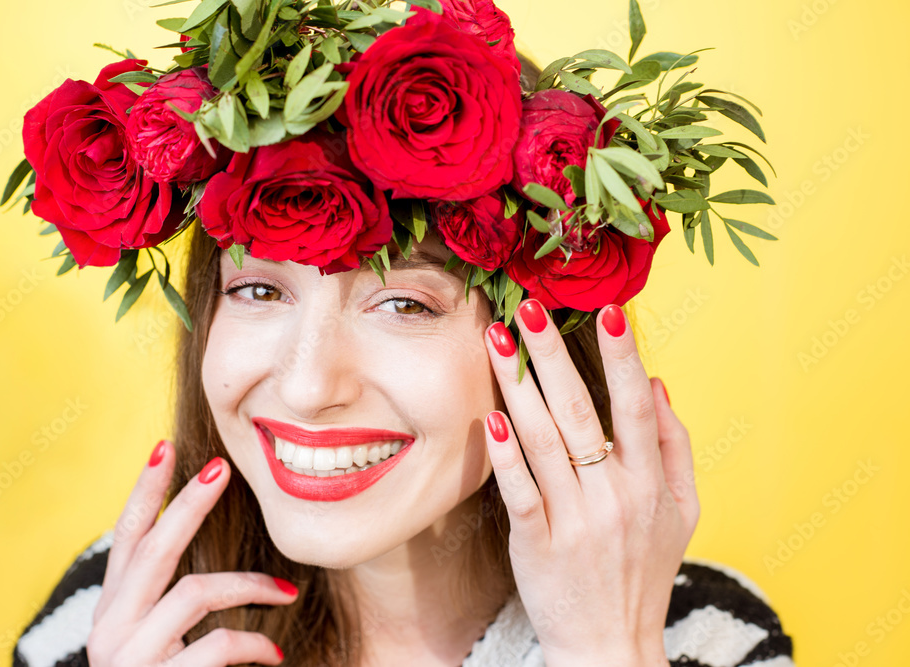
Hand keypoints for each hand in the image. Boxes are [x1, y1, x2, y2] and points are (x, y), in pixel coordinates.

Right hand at [87, 441, 294, 665]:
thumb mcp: (155, 641)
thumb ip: (168, 601)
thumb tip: (196, 550)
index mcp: (114, 613)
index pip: (125, 540)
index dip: (143, 493)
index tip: (164, 447)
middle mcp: (110, 631)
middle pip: (151, 550)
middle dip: (188, 504)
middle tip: (222, 466)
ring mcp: (130, 659)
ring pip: (191, 593)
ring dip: (248, 587)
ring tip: (285, 592)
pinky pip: (215, 648)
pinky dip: (251, 644)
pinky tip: (273, 652)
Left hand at [482, 300, 698, 666]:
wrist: (611, 644)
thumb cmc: (645, 572)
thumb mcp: (683, 512)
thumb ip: (675, 446)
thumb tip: (657, 383)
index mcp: (650, 482)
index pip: (635, 406)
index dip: (623, 356)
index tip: (608, 310)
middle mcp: (615, 496)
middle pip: (579, 412)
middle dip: (553, 354)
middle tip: (529, 308)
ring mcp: (575, 520)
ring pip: (542, 441)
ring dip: (518, 387)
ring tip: (496, 342)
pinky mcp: (537, 543)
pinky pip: (519, 491)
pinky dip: (505, 454)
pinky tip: (491, 416)